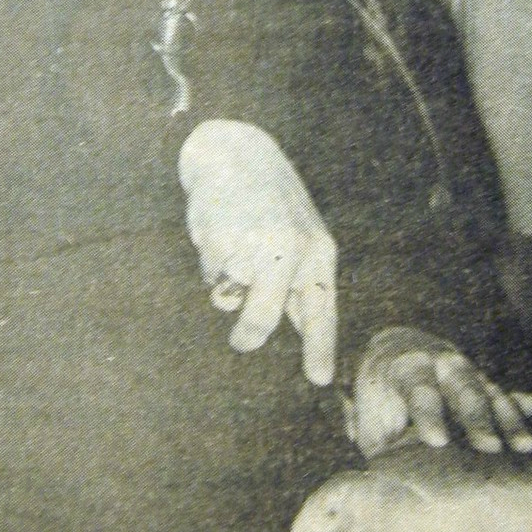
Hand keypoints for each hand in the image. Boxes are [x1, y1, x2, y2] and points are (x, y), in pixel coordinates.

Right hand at [178, 119, 336, 385]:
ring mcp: (252, 243)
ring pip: (229, 295)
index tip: (319, 379)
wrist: (235, 153)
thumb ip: (299, 281)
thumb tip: (303, 328)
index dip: (320, 347)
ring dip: (226, 282)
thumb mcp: (300, 237)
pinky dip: (211, 262)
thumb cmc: (271, 203)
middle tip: (242, 342)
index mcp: (318, 250)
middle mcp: (289, 247)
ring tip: (235, 243)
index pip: (320, 309)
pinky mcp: (218, 238)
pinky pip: (210, 274)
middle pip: (263, 316)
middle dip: (249, 336)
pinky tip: (219, 230)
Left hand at [351, 326, 531, 458]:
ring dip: (510, 421)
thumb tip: (381, 485)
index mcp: (407, 368)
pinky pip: (520, 397)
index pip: (420, 389)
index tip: (437, 442)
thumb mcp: (369, 420)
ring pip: (495, 394)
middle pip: (464, 389)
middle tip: (489, 448)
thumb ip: (379, 446)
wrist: (399, 354)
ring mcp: (473, 375)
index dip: (429, 415)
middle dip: (477, 419)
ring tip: (526, 449)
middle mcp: (444, 365)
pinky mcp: (492, 388)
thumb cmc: (380, 402)